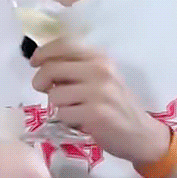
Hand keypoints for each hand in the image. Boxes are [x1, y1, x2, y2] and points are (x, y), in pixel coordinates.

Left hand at [29, 38, 170, 164]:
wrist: (141, 133)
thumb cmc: (115, 104)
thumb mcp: (101, 77)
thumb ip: (76, 68)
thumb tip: (43, 63)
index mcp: (100, 57)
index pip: (64, 44)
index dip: (44, 52)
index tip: (35, 62)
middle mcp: (100, 70)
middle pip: (51, 68)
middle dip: (40, 80)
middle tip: (44, 89)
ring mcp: (98, 92)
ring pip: (54, 94)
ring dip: (56, 105)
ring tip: (71, 109)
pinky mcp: (95, 114)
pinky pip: (62, 113)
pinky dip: (65, 119)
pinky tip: (78, 121)